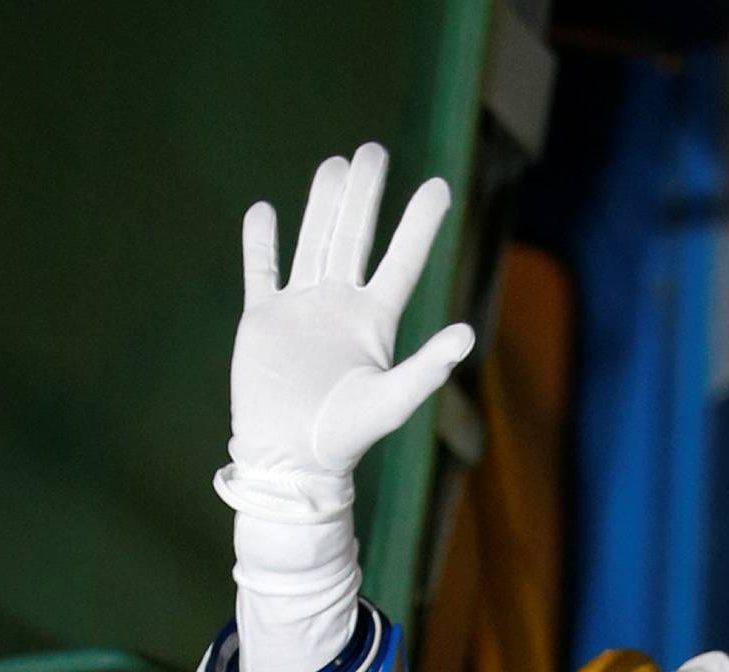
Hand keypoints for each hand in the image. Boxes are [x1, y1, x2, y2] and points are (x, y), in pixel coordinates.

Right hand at [230, 145, 473, 497]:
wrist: (289, 462)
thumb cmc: (342, 440)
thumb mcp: (389, 404)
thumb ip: (426, 369)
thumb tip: (467, 334)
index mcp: (373, 323)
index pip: (402, 262)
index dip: (419, 225)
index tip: (439, 185)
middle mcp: (339, 307)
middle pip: (355, 237)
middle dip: (364, 195)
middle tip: (372, 151)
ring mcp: (301, 309)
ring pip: (313, 242)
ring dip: (322, 205)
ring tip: (334, 164)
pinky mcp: (262, 319)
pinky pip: (262, 271)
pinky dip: (261, 243)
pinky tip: (264, 212)